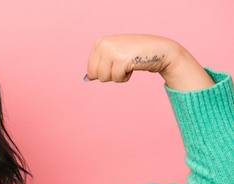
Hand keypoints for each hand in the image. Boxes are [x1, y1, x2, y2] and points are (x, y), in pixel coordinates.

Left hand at [85, 34, 213, 90]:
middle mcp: (104, 45)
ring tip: (127, 64)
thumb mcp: (113, 53)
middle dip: (109, 75)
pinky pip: (117, 79)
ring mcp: (112, 51)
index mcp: (99, 42)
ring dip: (118, 76)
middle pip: (95, 75)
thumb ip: (100, 63)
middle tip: (121, 65)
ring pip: (105, 78)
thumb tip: (86, 79)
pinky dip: (125, 77)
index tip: (115, 64)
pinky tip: (133, 66)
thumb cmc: (135, 53)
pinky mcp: (121, 59)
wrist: (158, 49)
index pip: (90, 70)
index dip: (103, 72)